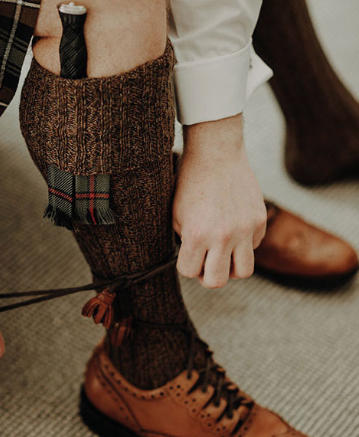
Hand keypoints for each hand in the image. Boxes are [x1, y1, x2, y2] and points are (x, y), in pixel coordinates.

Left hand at [173, 115, 266, 288]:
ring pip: (243, 271)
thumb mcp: (177, 215)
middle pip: (218, 281)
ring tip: (222, 254)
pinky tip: (233, 229)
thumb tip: (195, 263)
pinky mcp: (259, 221)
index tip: (187, 256)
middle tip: (205, 264)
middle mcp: (223, 236)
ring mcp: (245, 230)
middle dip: (208, 276)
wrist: (216, 155)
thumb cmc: (190, 184)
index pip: (189, 272)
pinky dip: (244, 245)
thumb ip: (186, 241)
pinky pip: (254, 247)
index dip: (186, 266)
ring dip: (230, 267)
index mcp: (197, 235)